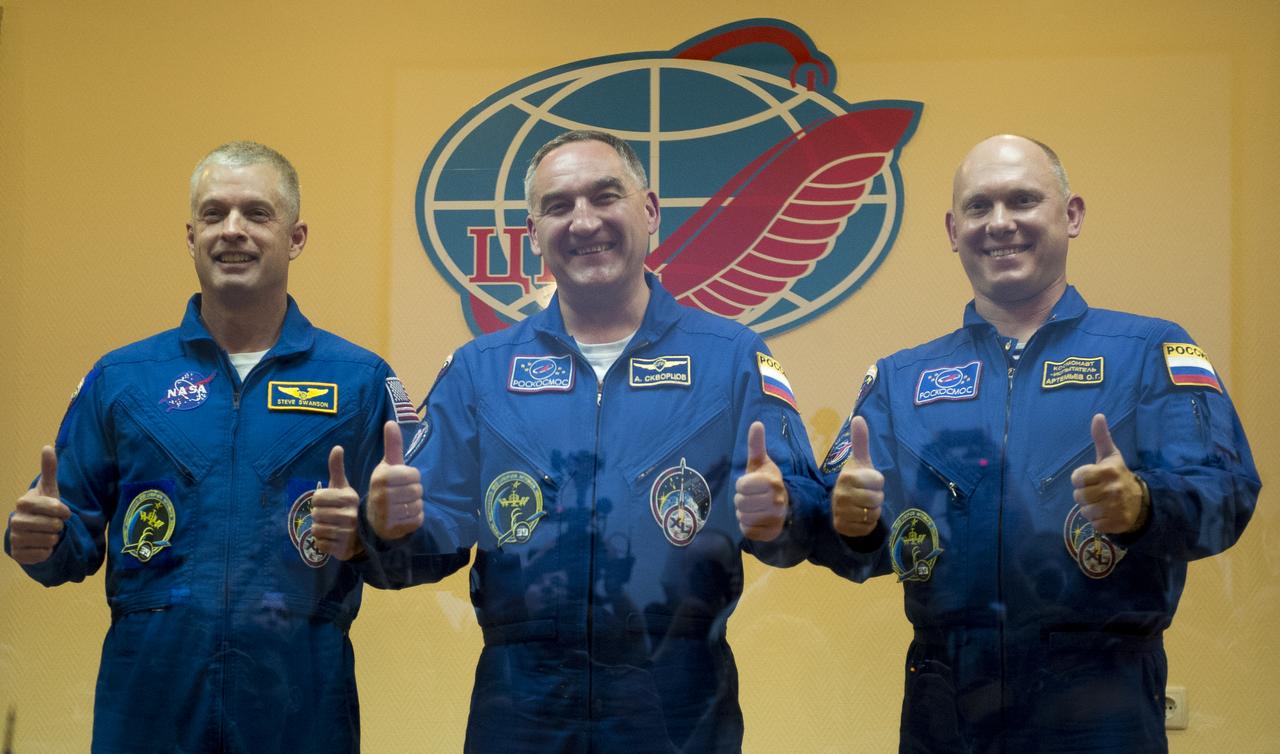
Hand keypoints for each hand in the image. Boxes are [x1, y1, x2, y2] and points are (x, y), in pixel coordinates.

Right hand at [9, 446, 70, 564]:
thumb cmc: (44, 508)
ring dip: (54, 538)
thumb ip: (49, 470)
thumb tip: (47, 446)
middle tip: (54, 524)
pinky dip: (47, 551)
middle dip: (59, 526)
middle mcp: (15, 520)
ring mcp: (14, 538)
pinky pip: (42, 554)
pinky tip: (42, 545)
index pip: (53, 507)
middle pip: (53, 526)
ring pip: (49, 540)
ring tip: (48, 533)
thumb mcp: (49, 489)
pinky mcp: (17, 554)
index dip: (63, 510)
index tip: (64, 512)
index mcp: (23, 503)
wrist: (33, 531)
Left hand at [310, 446, 362, 559]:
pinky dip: (322, 543)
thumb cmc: (347, 508)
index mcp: (350, 498)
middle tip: (331, 518)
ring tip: (332, 528)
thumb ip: (337, 468)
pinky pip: (319, 544)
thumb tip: (337, 447)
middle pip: (315, 514)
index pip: (317, 498)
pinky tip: (333, 539)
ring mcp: (347, 534)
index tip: (330, 504)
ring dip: (320, 529)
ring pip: (315, 529)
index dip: (318, 501)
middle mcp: (351, 516)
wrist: (361, 536)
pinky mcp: (342, 549)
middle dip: (319, 516)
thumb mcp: (342, 488)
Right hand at [367, 421, 423, 540]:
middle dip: (412, 492)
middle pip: (418, 489)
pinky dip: (415, 518)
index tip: (399, 482)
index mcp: (381, 478)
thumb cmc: (383, 488)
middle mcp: (383, 496)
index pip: (414, 474)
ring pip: (419, 504)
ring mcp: (389, 514)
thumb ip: (392, 445)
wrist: (373, 519)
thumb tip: (391, 422)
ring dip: (414, 505)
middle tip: (400, 496)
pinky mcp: (396, 528)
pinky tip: (403, 517)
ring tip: (401, 505)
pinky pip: (418, 519)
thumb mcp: (386, 466)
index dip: (410, 478)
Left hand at [734, 421, 788, 540]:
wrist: (782, 504)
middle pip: (740, 502)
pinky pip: (747, 531)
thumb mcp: (760, 463)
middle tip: (752, 497)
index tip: (750, 484)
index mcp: (772, 482)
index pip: (741, 485)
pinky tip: (756, 519)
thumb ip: (756, 445)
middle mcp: (777, 501)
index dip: (741, 484)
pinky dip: (747, 525)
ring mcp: (775, 519)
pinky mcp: (771, 533)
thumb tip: (756, 423)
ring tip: (754, 507)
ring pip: (742, 517)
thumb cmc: (765, 481)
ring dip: (744, 512)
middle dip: (742, 499)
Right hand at [831, 417, 882, 536]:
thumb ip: (860, 442)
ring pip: (872, 514)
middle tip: (867, 495)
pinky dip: (867, 524)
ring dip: (872, 511)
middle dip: (876, 498)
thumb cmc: (855, 481)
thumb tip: (858, 417)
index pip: (878, 481)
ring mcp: (840, 512)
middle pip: (876, 499)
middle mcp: (841, 494)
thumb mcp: (860, 462)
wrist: (841, 505)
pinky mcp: (842, 527)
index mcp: (847, 476)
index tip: (868, 482)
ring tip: (863, 506)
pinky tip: (860, 517)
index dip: (878, 482)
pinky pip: (866, 527)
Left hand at [1070, 414, 1146, 533]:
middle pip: (1078, 496)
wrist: (1140, 500)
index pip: (1077, 478)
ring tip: (1102, 502)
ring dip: (1090, 509)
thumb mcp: (1110, 456)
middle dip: (1084, 495)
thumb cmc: (1118, 476)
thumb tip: (1098, 415)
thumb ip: (1101, 437)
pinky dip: (1098, 521)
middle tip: (1096, 492)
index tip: (1091, 478)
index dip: (1080, 479)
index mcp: (1107, 471)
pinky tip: (1107, 513)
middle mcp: (1112, 489)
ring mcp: (1115, 507)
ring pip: (1085, 512)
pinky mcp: (1117, 523)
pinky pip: (1094, 525)